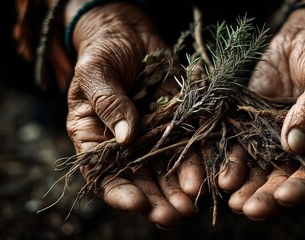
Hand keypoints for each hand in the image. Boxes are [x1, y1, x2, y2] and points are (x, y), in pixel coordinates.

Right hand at [64, 1, 203, 227]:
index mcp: (96, 137)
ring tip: (192, 205)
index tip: (139, 204)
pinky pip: (188, 145)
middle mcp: (126, 144)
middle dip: (157, 201)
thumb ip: (108, 102)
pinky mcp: (176, 122)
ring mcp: (153, 135)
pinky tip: (208, 177)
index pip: (104, 175)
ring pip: (166, 170)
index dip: (120, 193)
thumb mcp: (96, 71)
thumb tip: (126, 136)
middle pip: (140, 180)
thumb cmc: (104, 51)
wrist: (130, 35)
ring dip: (179, 189)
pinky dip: (198, 162)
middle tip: (174, 217)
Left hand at [218, 0, 304, 218]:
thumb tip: (294, 144)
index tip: (283, 196)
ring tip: (227, 195)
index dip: (302, 189)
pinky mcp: (249, 123)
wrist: (302, 36)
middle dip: (265, 196)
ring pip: (258, 168)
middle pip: (283, 178)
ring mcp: (271, 137)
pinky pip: (237, 143)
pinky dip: (227, 158)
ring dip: (243, 184)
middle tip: (247, 208)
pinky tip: (215, 170)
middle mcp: (298, 146)